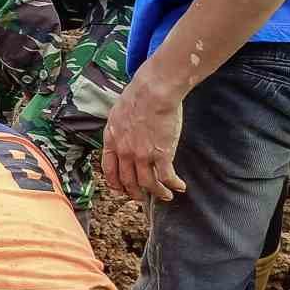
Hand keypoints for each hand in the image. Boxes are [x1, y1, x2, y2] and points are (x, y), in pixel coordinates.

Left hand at [101, 62, 188, 201]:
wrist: (152, 92)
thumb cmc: (138, 96)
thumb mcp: (117, 113)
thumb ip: (118, 128)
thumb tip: (122, 134)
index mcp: (111, 140)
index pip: (109, 169)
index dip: (115, 183)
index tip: (120, 189)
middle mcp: (124, 151)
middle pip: (127, 180)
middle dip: (135, 192)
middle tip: (142, 197)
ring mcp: (142, 155)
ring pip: (147, 184)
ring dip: (157, 193)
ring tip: (166, 196)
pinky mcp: (161, 154)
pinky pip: (166, 177)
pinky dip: (173, 185)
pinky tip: (180, 187)